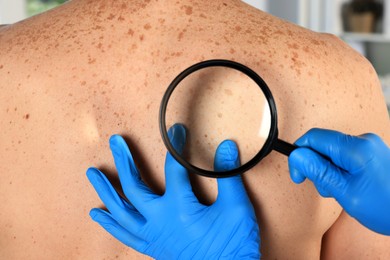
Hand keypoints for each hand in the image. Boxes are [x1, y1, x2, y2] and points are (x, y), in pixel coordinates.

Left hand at [87, 124, 260, 258]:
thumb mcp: (237, 207)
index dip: (176, 146)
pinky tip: (97, 214)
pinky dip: (110, 224)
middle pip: (134, 187)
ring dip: (106, 191)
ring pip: (120, 212)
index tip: (177, 131)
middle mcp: (159, 221)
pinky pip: (125, 235)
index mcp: (179, 208)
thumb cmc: (234, 244)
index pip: (174, 168)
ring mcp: (153, 236)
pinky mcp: (153, 247)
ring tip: (93, 174)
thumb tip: (226, 146)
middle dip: (124, 161)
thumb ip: (228, 175)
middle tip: (115, 142)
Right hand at [288, 128, 389, 234]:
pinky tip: (347, 186)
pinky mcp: (371, 152)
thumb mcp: (345, 192)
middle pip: (323, 144)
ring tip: (340, 191)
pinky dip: (339, 170)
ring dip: (328, 170)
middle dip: (316, 166)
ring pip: (332, 151)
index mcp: (356, 148)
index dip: (300, 155)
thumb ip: (319, 172)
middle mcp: (363, 141)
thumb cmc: (386, 207)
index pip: (314, 137)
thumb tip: (296, 156)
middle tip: (323, 188)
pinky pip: (344, 155)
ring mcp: (369, 146)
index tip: (298, 175)